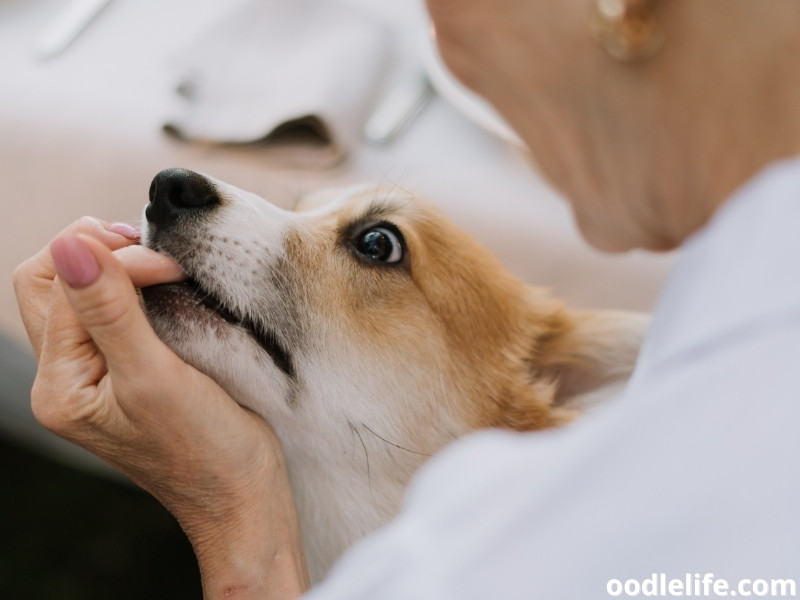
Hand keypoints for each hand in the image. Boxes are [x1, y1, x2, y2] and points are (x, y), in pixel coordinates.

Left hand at [13, 217, 308, 598]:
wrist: (240, 492)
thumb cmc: (206, 448)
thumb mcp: (155, 377)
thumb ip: (110, 311)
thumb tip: (69, 244)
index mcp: (60, 386)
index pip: (61, 287)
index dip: (115, 261)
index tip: (173, 269)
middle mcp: (64, 378)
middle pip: (50, 284)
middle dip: (100, 254)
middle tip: (157, 258)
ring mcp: (92, 374)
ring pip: (77, 294)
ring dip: (117, 269)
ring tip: (165, 272)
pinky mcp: (120, 370)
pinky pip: (107, 312)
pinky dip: (132, 288)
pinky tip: (166, 291)